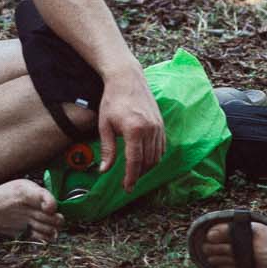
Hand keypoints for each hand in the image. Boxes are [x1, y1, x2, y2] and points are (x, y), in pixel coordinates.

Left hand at [95, 68, 164, 190]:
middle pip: (148, 161)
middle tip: (129, 183)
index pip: (135, 161)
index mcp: (135, 130)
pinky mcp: (161, 124)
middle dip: (139, 175)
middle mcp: (150, 129)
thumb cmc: (112, 101)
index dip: (131, 178)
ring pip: (157, 156)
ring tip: (135, 172)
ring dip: (147, 167)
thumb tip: (104, 170)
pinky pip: (162, 147)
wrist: (127, 79)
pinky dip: (155, 156)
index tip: (127, 188)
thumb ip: (108, 149)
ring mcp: (158, 126)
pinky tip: (145, 159)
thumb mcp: (105, 125)